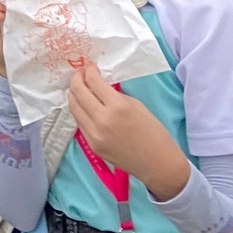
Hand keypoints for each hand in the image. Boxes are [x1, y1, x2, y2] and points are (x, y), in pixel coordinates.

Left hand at [66, 61, 190, 198]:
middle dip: (76, 79)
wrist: (159, 165)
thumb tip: (98, 86)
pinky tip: (85, 106)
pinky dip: (79, 110)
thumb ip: (115, 95)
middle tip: (81, 75)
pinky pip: (79, 122)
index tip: (91, 68)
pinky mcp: (92, 145)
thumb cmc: (154, 133)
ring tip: (80, 89)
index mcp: (118, 107)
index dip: (89, 71)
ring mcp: (95, 134)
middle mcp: (102, 120)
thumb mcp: (137, 106)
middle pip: (77, 92)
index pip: (93, 81)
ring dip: (74, 94)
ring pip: (73, 107)